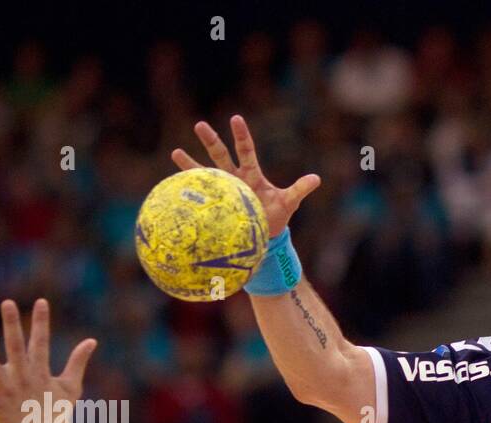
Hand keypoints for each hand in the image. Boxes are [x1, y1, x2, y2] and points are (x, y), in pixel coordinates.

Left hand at [0, 299, 96, 422]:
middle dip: (12, 325)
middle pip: (16, 347)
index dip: (41, 322)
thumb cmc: (58, 413)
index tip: (40, 302)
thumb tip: (91, 341)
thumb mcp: (71, 387)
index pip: (41, 342)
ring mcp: (7, 390)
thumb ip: (78, 362)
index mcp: (40, 372)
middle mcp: (22, 378)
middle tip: (7, 303)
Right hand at [172, 114, 320, 238]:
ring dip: (191, 164)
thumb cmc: (276, 215)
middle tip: (200, 124)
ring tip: (176, 152)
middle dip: (211, 141)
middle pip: (221, 156)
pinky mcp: (216, 206)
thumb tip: (316, 179)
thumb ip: (299, 190)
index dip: (241, 136)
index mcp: (252, 174)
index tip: (235, 118)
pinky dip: (188, 191)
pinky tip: (173, 185)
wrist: (265, 235)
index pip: (246, 151)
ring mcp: (223, 191)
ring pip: (206, 173)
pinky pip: (200, 196)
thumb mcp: (289, 202)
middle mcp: (234, 178)